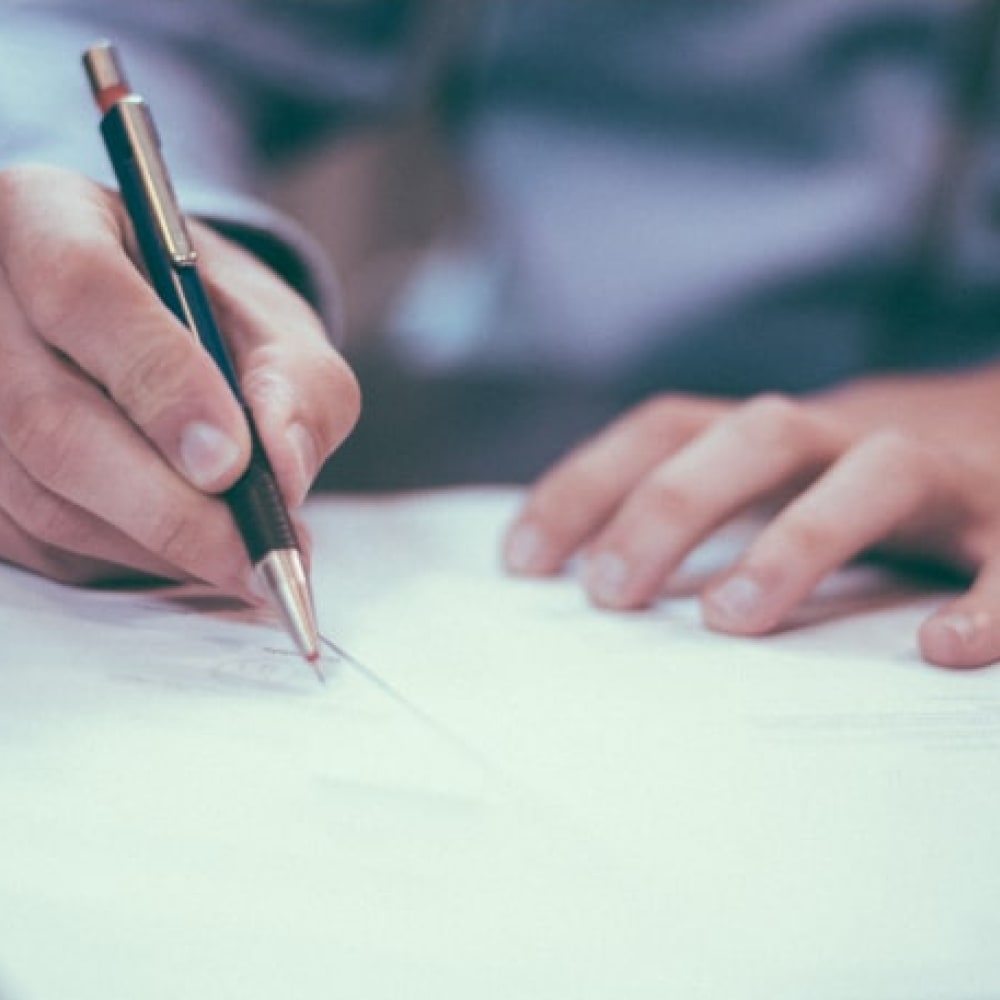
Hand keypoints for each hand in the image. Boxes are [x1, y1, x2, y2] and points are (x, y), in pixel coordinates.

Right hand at [0, 164, 358, 593]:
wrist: (157, 333)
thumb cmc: (216, 320)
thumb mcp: (275, 325)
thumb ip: (298, 384)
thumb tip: (283, 472)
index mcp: (46, 219)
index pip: (85, 293)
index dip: (161, 385)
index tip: (234, 462)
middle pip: (48, 416)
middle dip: (166, 505)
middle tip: (252, 551)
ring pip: (39, 495)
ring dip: (153, 544)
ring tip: (240, 555)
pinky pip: (36, 542)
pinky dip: (123, 560)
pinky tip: (184, 552)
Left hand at [502, 377, 999, 668]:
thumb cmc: (851, 489)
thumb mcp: (766, 484)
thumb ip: (693, 518)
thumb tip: (579, 578)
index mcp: (773, 434)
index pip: (665, 430)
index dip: (587, 483)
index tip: (522, 562)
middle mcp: (847, 437)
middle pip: (756, 434)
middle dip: (673, 505)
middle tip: (610, 591)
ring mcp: (940, 472)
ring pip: (877, 473)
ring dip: (798, 540)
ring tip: (733, 619)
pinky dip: (986, 599)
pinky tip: (940, 650)